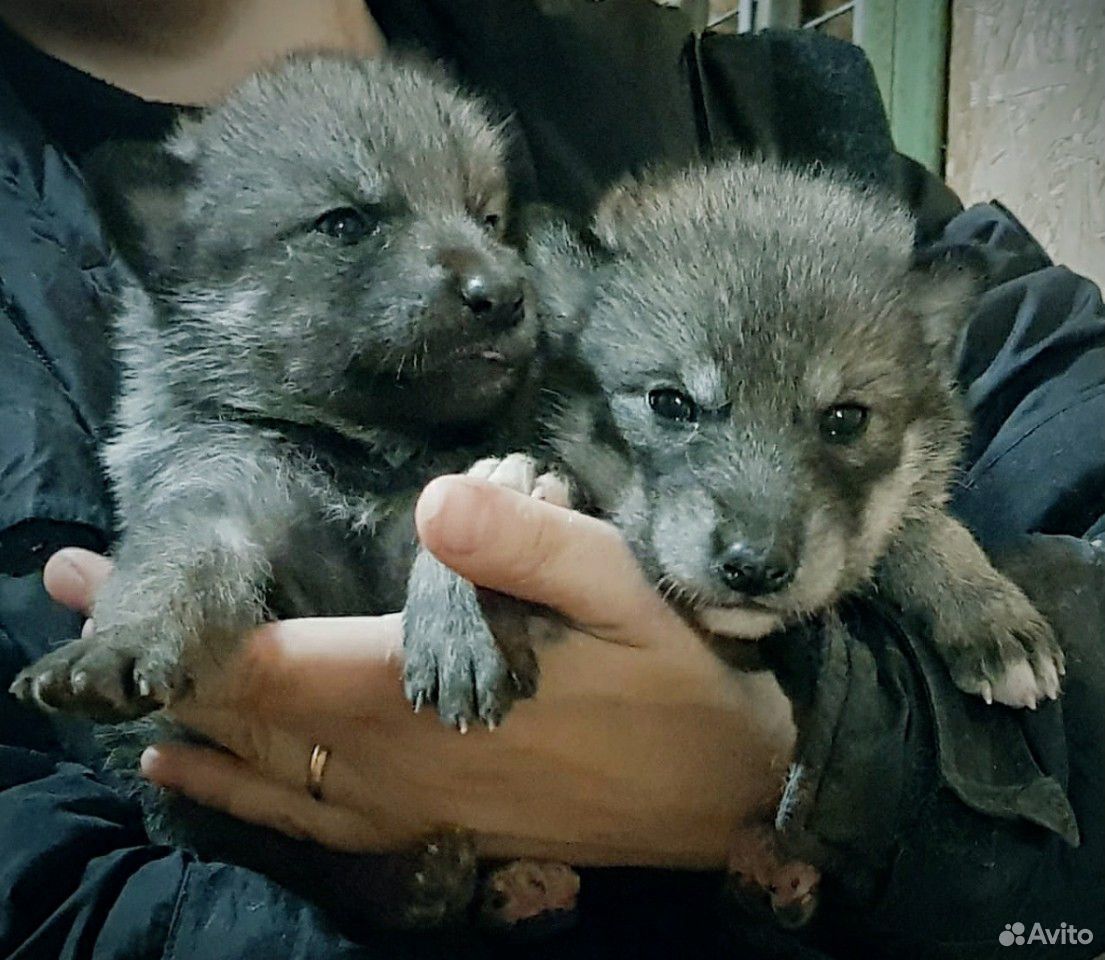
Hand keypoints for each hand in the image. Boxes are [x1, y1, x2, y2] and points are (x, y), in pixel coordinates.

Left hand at [44, 477, 795, 867]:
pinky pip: (307, 820)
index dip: (177, 622)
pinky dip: (238, 797)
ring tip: (110, 700)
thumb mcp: (628, 587)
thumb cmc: (680, 676)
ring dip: (180, 727)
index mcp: (424, 691)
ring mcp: (408, 803)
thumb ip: (533, 543)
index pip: (269, 660)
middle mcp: (395, 758)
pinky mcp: (432, 827)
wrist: (728, 791)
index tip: (92, 577)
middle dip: (151, 662)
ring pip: (261, 775)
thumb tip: (437, 497)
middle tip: (68, 598)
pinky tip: (198, 779)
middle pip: (244, 715)